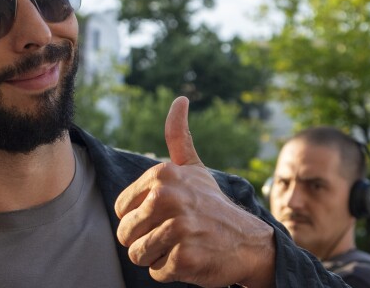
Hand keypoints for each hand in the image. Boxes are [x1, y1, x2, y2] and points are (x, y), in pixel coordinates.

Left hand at [115, 96, 275, 287]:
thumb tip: (180, 99)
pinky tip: (190, 257)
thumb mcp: (194, 168)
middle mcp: (168, 197)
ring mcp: (177, 227)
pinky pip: (155, 271)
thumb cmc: (212, 204)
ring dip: (156, 256)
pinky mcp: (185, 257)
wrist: (248, 241)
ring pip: (137, 254)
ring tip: (180, 244)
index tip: (165, 214)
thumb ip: (178, 136)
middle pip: (125, 233)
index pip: (121, 210)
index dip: (139, 218)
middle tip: (173, 234)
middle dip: (144, 240)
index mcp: (162, 175)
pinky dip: (169, 270)